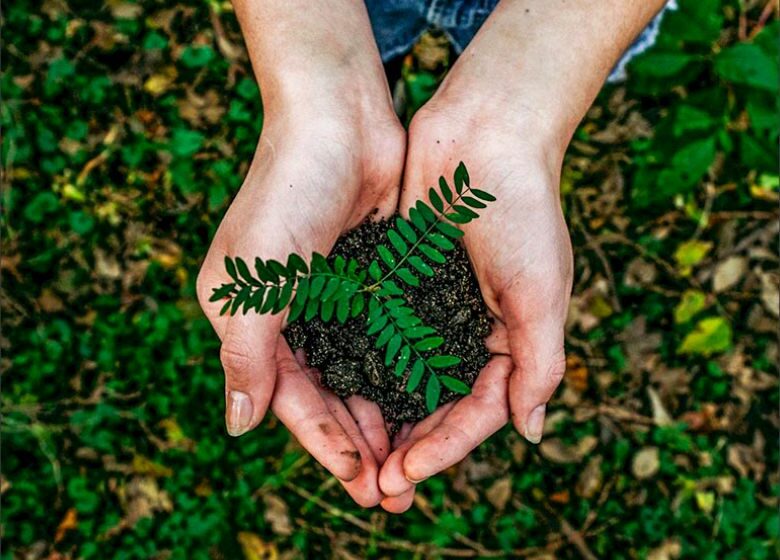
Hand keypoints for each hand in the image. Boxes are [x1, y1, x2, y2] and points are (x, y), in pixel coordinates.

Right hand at [197, 102, 404, 505]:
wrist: (339, 120)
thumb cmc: (287, 193)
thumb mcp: (253, 280)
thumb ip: (245, 355)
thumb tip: (238, 427)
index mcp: (251, 319)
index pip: (289, 398)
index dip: (324, 442)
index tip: (360, 481)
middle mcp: (291, 315)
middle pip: (328, 395)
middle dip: (359, 444)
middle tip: (395, 492)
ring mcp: (334, 299)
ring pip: (361, 374)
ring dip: (385, 418)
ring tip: (415, 462)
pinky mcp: (372, 280)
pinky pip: (388, 339)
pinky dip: (404, 373)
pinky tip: (428, 404)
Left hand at [378, 99, 572, 512]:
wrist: (485, 134)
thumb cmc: (523, 210)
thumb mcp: (542, 291)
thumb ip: (539, 363)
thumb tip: (530, 433)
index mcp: (510, 340)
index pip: (478, 411)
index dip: (445, 447)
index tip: (407, 474)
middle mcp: (468, 331)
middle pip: (436, 405)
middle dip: (409, 446)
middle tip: (374, 486)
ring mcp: (431, 307)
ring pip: (402, 377)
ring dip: (381, 417)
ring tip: (351, 455)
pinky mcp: (399, 281)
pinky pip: (378, 333)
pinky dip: (361, 364)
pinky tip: (335, 392)